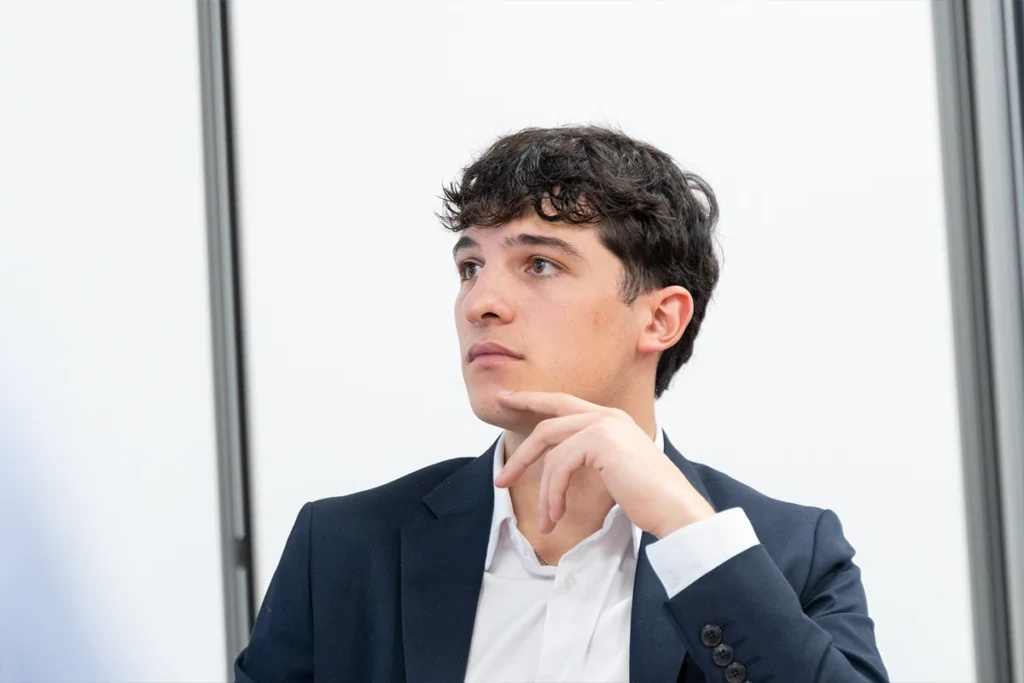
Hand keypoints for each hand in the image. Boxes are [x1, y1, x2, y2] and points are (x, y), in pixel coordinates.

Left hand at [493, 391, 714, 537]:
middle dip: (521, 454)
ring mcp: (604, 424)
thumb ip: (589, 458)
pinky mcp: (600, 440)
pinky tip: (557, 515)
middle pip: (548, 427)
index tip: (506, 401)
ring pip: (551, 452)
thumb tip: (557, 466)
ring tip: (546, 521)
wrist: (676, 509)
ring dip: (544, 492)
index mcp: (611, 419)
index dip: (532, 400)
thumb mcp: (613, 471)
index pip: (562, 404)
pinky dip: (554, 494)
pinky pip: (560, 465)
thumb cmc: (649, 498)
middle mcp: (607, 415)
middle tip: (501, 478)